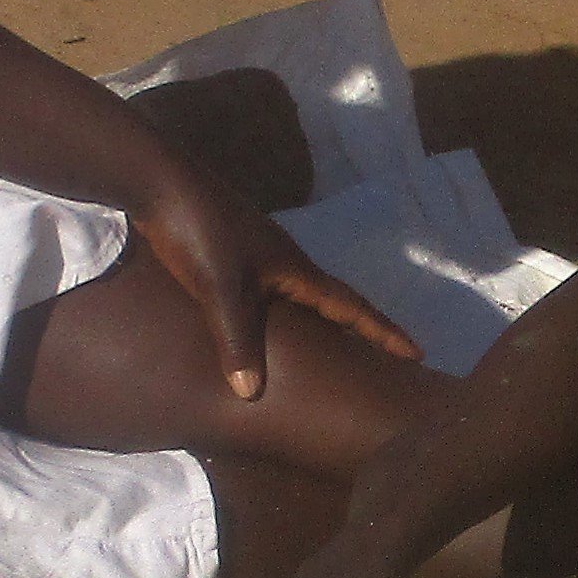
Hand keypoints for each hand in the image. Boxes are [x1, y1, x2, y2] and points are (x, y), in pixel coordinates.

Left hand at [123, 153, 413, 399]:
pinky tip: (267, 327)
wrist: (159, 183)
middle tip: (384, 358)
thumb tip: (252, 394)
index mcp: (295, 270)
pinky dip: (284, 315)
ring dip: (323, 322)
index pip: (351, 308)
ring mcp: (259, 253)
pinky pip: (272, 291)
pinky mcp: (231, 251)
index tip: (418, 354)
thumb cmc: (198, 233)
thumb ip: (237, 342)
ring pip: (301, 297)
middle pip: (334, 301)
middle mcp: (285, 261)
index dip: (383, 333)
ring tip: (333, 351)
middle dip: (361, 330)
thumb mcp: (221, 290)